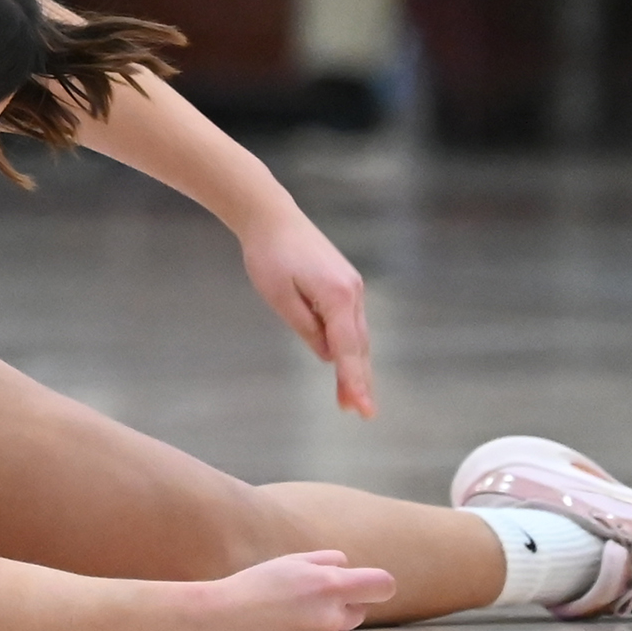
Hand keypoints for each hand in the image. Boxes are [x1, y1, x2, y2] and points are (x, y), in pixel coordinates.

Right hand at [188, 550, 395, 630]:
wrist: (216, 621)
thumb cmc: (252, 586)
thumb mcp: (288, 562)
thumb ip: (325, 560)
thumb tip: (349, 567)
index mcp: (330, 586)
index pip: (382, 586)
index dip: (377, 585)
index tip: (369, 587)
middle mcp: (332, 618)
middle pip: (359, 611)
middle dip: (341, 604)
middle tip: (304, 599)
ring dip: (324, 625)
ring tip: (286, 618)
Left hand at [240, 206, 375, 416]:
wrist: (271, 216)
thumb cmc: (269, 254)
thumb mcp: (279, 296)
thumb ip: (306, 327)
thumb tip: (327, 355)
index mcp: (338, 296)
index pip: (347, 349)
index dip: (354, 381)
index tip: (361, 408)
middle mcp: (353, 292)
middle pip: (358, 346)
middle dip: (359, 381)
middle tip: (362, 414)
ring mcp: (352, 287)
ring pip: (357, 335)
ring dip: (356, 366)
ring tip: (352, 399)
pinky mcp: (345, 283)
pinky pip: (351, 322)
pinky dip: (350, 345)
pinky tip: (345, 364)